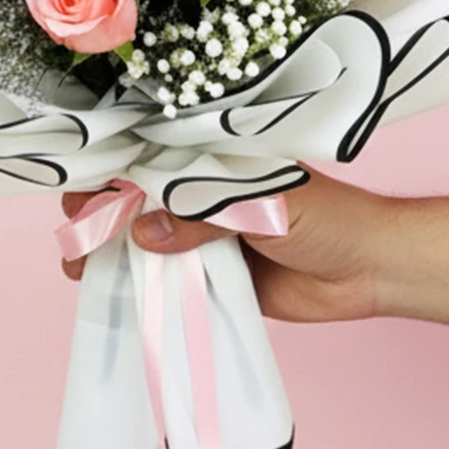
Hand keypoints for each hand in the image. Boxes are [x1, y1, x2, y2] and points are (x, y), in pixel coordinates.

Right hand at [61, 168, 380, 321]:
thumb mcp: (264, 205)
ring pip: (140, 240)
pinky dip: (135, 286)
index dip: (112, 168)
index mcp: (213, 160)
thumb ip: (204, 216)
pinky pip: (163, 280)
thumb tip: (141, 234)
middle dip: (100, 212)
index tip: (82, 189)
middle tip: (79, 232)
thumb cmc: (328, 217)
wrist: (369, 270)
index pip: (149, 156)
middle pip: (134, 197)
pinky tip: (108, 292)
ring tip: (80, 266)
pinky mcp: (209, 277)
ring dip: (108, 251)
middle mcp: (201, 193)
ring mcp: (202, 236)